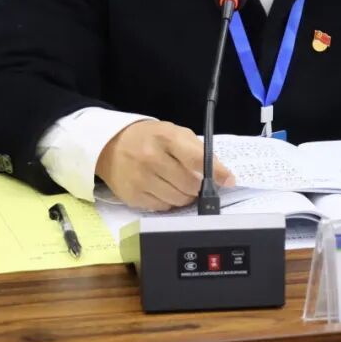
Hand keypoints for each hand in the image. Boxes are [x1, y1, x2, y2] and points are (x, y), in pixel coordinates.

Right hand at [95, 120, 234, 210]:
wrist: (111, 145)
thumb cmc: (150, 138)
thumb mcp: (174, 133)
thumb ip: (199, 150)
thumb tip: (223, 176)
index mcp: (166, 137)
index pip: (197, 158)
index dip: (217, 172)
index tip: (229, 180)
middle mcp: (151, 158)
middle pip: (190, 185)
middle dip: (198, 186)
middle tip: (195, 182)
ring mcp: (140, 178)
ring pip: (178, 200)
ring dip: (184, 196)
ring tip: (178, 185)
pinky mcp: (133, 196)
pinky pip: (162, 208)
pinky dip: (168, 202)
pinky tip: (163, 189)